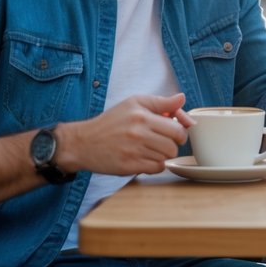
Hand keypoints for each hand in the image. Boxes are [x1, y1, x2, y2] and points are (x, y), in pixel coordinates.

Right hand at [61, 92, 192, 175]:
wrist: (83, 142)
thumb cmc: (110, 121)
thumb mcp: (133, 103)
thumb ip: (160, 102)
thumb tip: (182, 98)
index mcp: (142, 116)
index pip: (177, 129)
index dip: (179, 132)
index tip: (174, 132)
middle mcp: (139, 133)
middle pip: (174, 146)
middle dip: (173, 145)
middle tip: (163, 142)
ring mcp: (133, 151)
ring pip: (166, 158)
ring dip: (162, 155)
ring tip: (150, 149)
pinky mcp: (128, 167)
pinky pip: (156, 168)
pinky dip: (154, 165)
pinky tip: (145, 158)